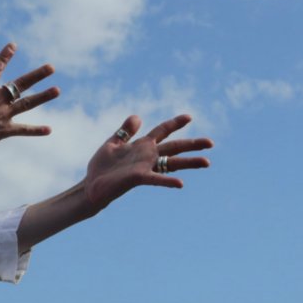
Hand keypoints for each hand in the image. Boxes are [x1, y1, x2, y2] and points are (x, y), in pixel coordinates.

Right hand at [0, 43, 58, 157]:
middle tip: (51, 67)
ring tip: (57, 90)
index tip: (13, 45)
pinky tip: (49, 130)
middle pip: (21, 84)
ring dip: (43, 96)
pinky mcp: (4, 131)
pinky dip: (35, 130)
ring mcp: (3, 115)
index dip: (5, 56)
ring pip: (27, 103)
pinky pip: (23, 130)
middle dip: (37, 75)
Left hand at [83, 114, 212, 209]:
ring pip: (171, 163)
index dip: (175, 123)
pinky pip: (155, 179)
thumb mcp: (112, 143)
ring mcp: (144, 167)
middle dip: (192, 144)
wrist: (91, 186)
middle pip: (174, 148)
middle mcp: (147, 156)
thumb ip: (125, 131)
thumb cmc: (101, 167)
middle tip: (211, 142)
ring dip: (189, 162)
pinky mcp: (138, 177)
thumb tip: (137, 116)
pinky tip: (181, 184)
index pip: (162, 131)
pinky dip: (168, 181)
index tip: (189, 116)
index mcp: (142, 146)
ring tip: (207, 162)